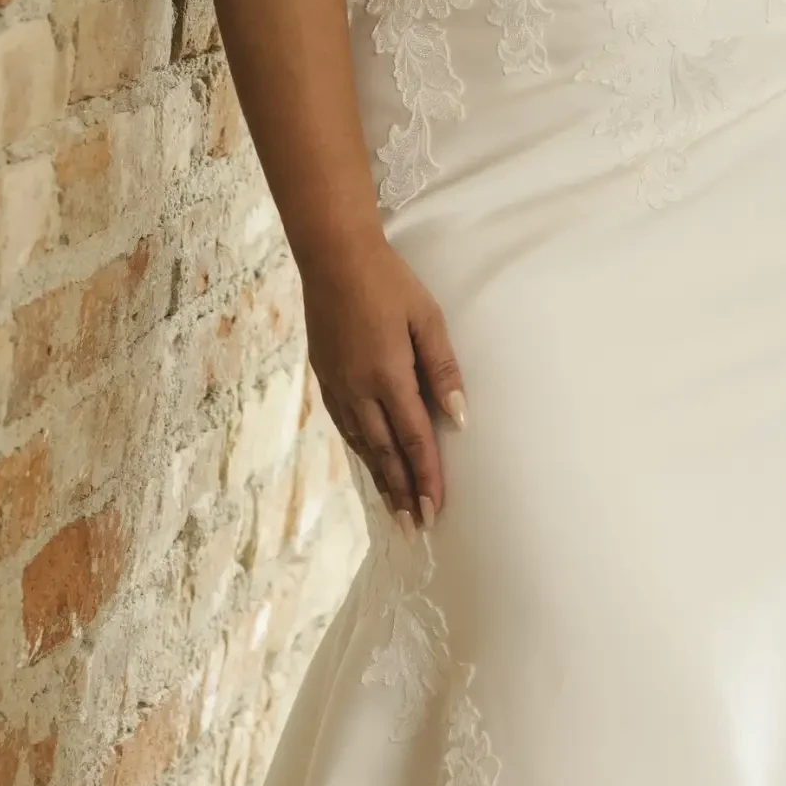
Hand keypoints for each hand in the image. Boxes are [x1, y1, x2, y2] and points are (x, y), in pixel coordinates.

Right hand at [300, 235, 466, 530]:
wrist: (333, 256)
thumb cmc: (389, 282)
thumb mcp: (426, 319)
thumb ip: (443, 370)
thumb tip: (460, 418)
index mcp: (387, 375)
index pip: (413, 440)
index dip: (426, 478)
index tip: (437, 511)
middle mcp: (358, 388)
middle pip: (385, 453)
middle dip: (402, 493)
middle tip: (416, 528)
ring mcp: (337, 384)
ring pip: (362, 444)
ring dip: (380, 480)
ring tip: (395, 510)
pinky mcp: (325, 376)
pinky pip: (345, 426)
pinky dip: (361, 451)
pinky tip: (369, 461)